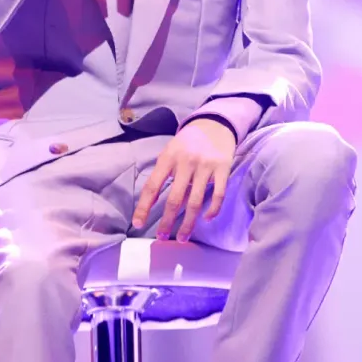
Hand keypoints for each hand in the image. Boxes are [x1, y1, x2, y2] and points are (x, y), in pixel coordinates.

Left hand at [132, 118, 235, 241]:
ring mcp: (206, 166)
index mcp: (169, 157)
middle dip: (167, 222)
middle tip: (161, 238)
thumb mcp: (171, 152)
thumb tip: (155, 202)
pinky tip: (206, 219)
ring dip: (188, 224)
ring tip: (182, 238)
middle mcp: (186, 162)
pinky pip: (218, 195)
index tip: (138, 223)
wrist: (214, 124)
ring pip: (195, 202)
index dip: (144, 206)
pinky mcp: (223, 169)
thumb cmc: (187, 142)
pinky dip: (212, 210)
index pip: (153, 186)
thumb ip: (164, 174)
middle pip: (175, 199)